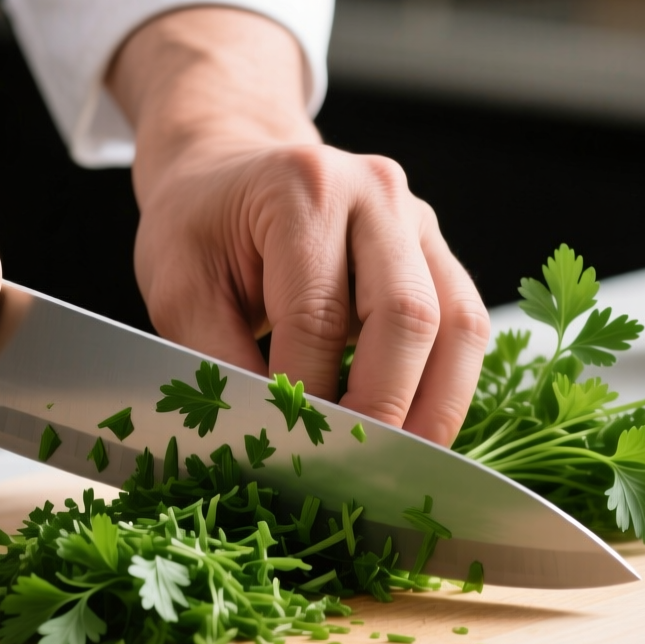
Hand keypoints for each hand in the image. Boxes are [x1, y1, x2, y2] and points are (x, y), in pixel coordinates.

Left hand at [110, 9, 489, 445]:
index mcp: (303, 188)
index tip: (292, 454)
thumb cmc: (200, 227)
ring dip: (435, 407)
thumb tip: (266, 439)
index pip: (319, 315)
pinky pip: (466, 325)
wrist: (229, 171)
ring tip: (404, 466)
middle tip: (354, 471)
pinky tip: (416, 426)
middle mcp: (376, 194)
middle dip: (384, 409)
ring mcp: (418, 221)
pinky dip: (447, 386)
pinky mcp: (439, 253)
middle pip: (408, 317)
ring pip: (459, 325)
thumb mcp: (178, 288)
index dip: (310, 396)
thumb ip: (217, 361)